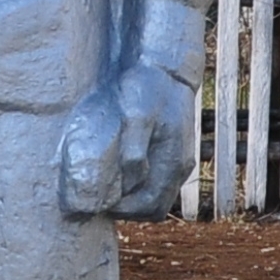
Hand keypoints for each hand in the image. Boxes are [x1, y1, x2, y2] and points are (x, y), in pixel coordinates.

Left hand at [62, 61, 200, 217]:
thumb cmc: (147, 88)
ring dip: (134, 201)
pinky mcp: (174, 153)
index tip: (99, 201)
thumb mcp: (137, 114)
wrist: (166, 68)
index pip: (149, 206)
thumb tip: (130, 180)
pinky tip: (122, 174)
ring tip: (109, 188)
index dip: (123, 211)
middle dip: (126, 210)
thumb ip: (134, 149)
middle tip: (100, 198)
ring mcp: (179, 161)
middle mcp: (180, 167)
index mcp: (172, 162)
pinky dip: (140, 188)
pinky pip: (159, 184)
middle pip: (154, 208)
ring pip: (157, 198)